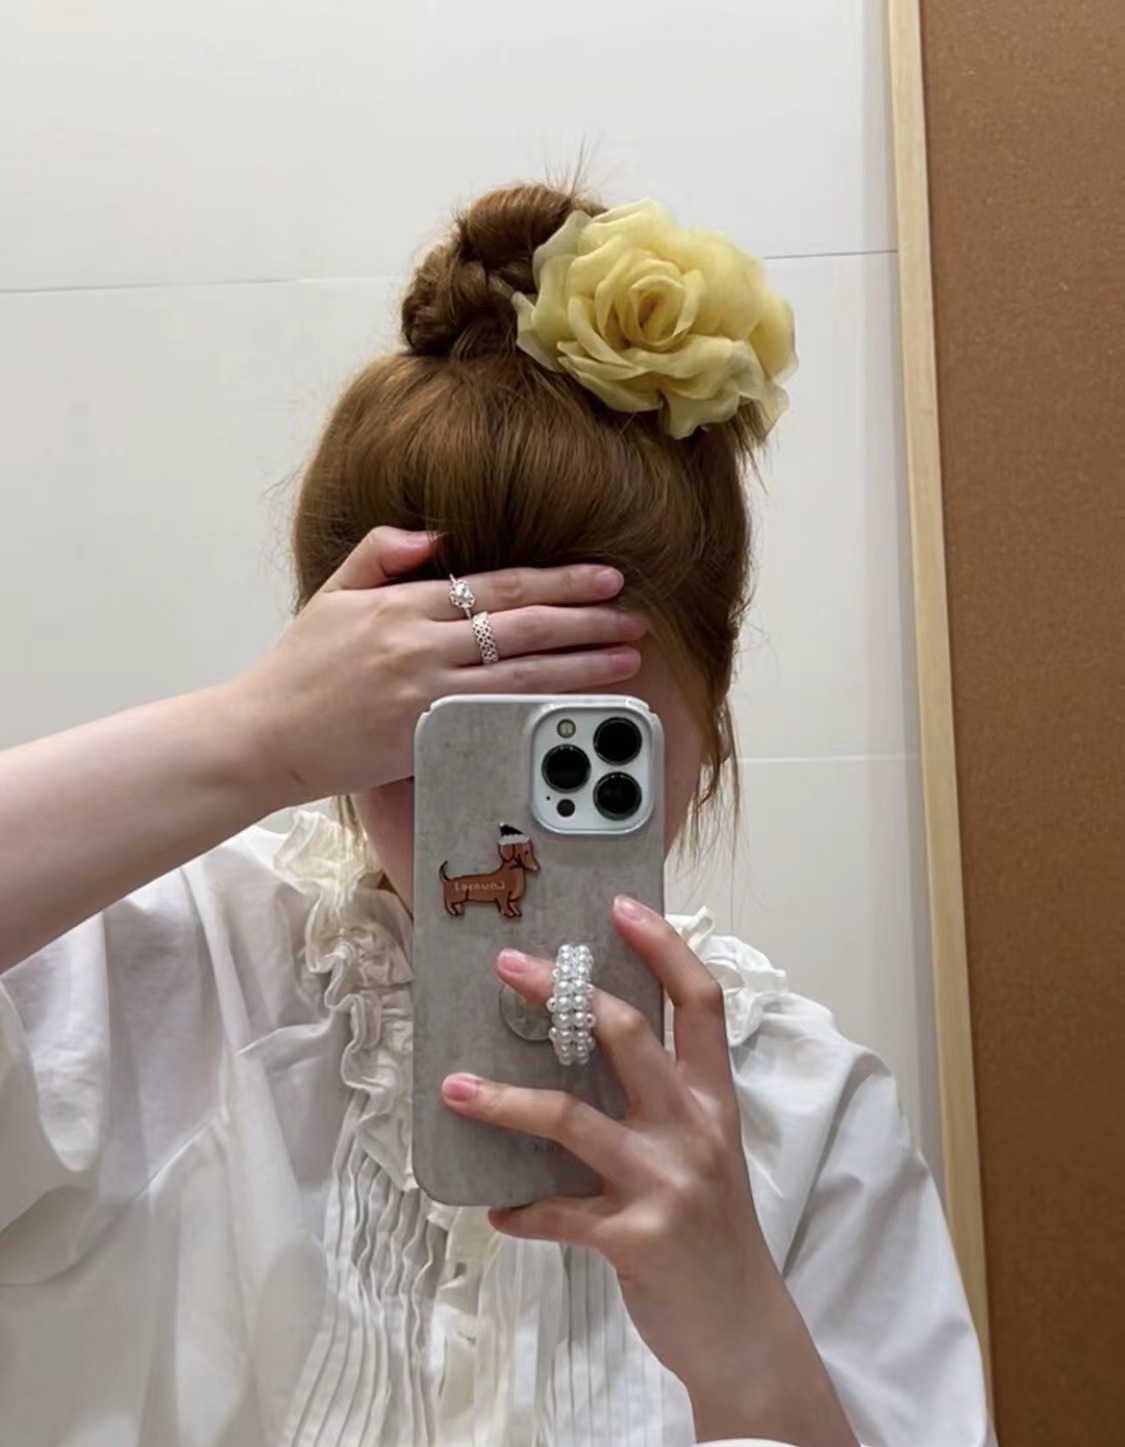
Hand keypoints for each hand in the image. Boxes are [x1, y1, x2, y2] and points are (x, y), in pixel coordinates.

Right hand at [235, 528, 644, 805]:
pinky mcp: (424, 739)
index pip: (498, 587)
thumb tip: (435, 537)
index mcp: (402, 605)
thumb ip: (381, 555)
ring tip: (626, 659)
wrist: (262, 736)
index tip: (605, 579)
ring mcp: (425, 694)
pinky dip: (540, 710)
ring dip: (581, 665)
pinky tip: (576, 706)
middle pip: (522, 626)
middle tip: (634, 618)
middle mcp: (419, 645)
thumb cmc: (299, 669)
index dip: (558, 582)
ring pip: (521, 674)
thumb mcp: (334, 595)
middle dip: (587, 620)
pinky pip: (495, 720)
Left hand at [441, 897, 857, 1446]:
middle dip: (562, 994)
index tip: (619, 906)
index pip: (699, 1002)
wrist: (742, 1327)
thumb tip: (586, 1046)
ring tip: (454, 1087)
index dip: (662, 946)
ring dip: (506, 1099)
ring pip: (572, 1119)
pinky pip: (557, 1214)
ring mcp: (665, 1182)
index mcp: (711, 1099)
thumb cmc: (713, 1229)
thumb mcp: (705, 1150)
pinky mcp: (634, 1237)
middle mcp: (693, 1128)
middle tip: (509, 966)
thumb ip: (662, 1101)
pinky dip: (520, 1210)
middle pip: (625, 1036)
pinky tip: (494, 1210)